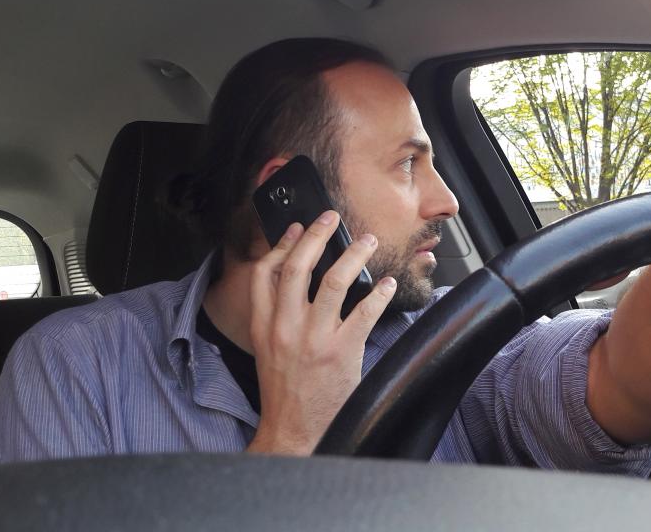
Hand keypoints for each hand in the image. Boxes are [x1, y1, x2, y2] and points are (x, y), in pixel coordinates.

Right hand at [245, 210, 396, 455]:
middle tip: (332, 219)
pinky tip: (387, 284)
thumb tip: (301, 285)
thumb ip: (278, 317)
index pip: (265, 273)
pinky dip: (379, 293)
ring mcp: (314, 339)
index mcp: (263, 325)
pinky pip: (364, 312)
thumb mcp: (267, 349)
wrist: (292, 431)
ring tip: (368, 242)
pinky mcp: (341, 352)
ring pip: (334, 281)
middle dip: (318, 235)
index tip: (298, 228)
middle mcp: (285, 327)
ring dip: (354, 254)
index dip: (282, 244)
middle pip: (299, 267)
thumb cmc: (284, 392)